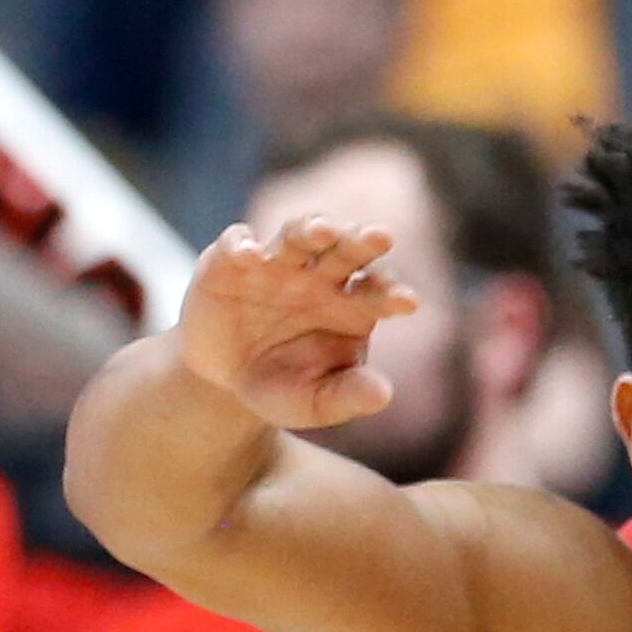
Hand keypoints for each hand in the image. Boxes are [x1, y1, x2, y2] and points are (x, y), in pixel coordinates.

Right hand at [176, 216, 420, 431]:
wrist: (224, 381)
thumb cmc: (281, 386)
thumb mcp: (313, 402)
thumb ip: (347, 396)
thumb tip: (383, 396)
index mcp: (351, 306)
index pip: (379, 292)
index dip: (392, 294)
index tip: (408, 302)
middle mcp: (319, 277)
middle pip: (347, 251)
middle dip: (363, 242)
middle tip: (382, 237)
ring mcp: (277, 264)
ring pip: (299, 235)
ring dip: (311, 229)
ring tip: (323, 231)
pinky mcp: (231, 260)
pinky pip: (238, 243)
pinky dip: (243, 244)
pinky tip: (251, 255)